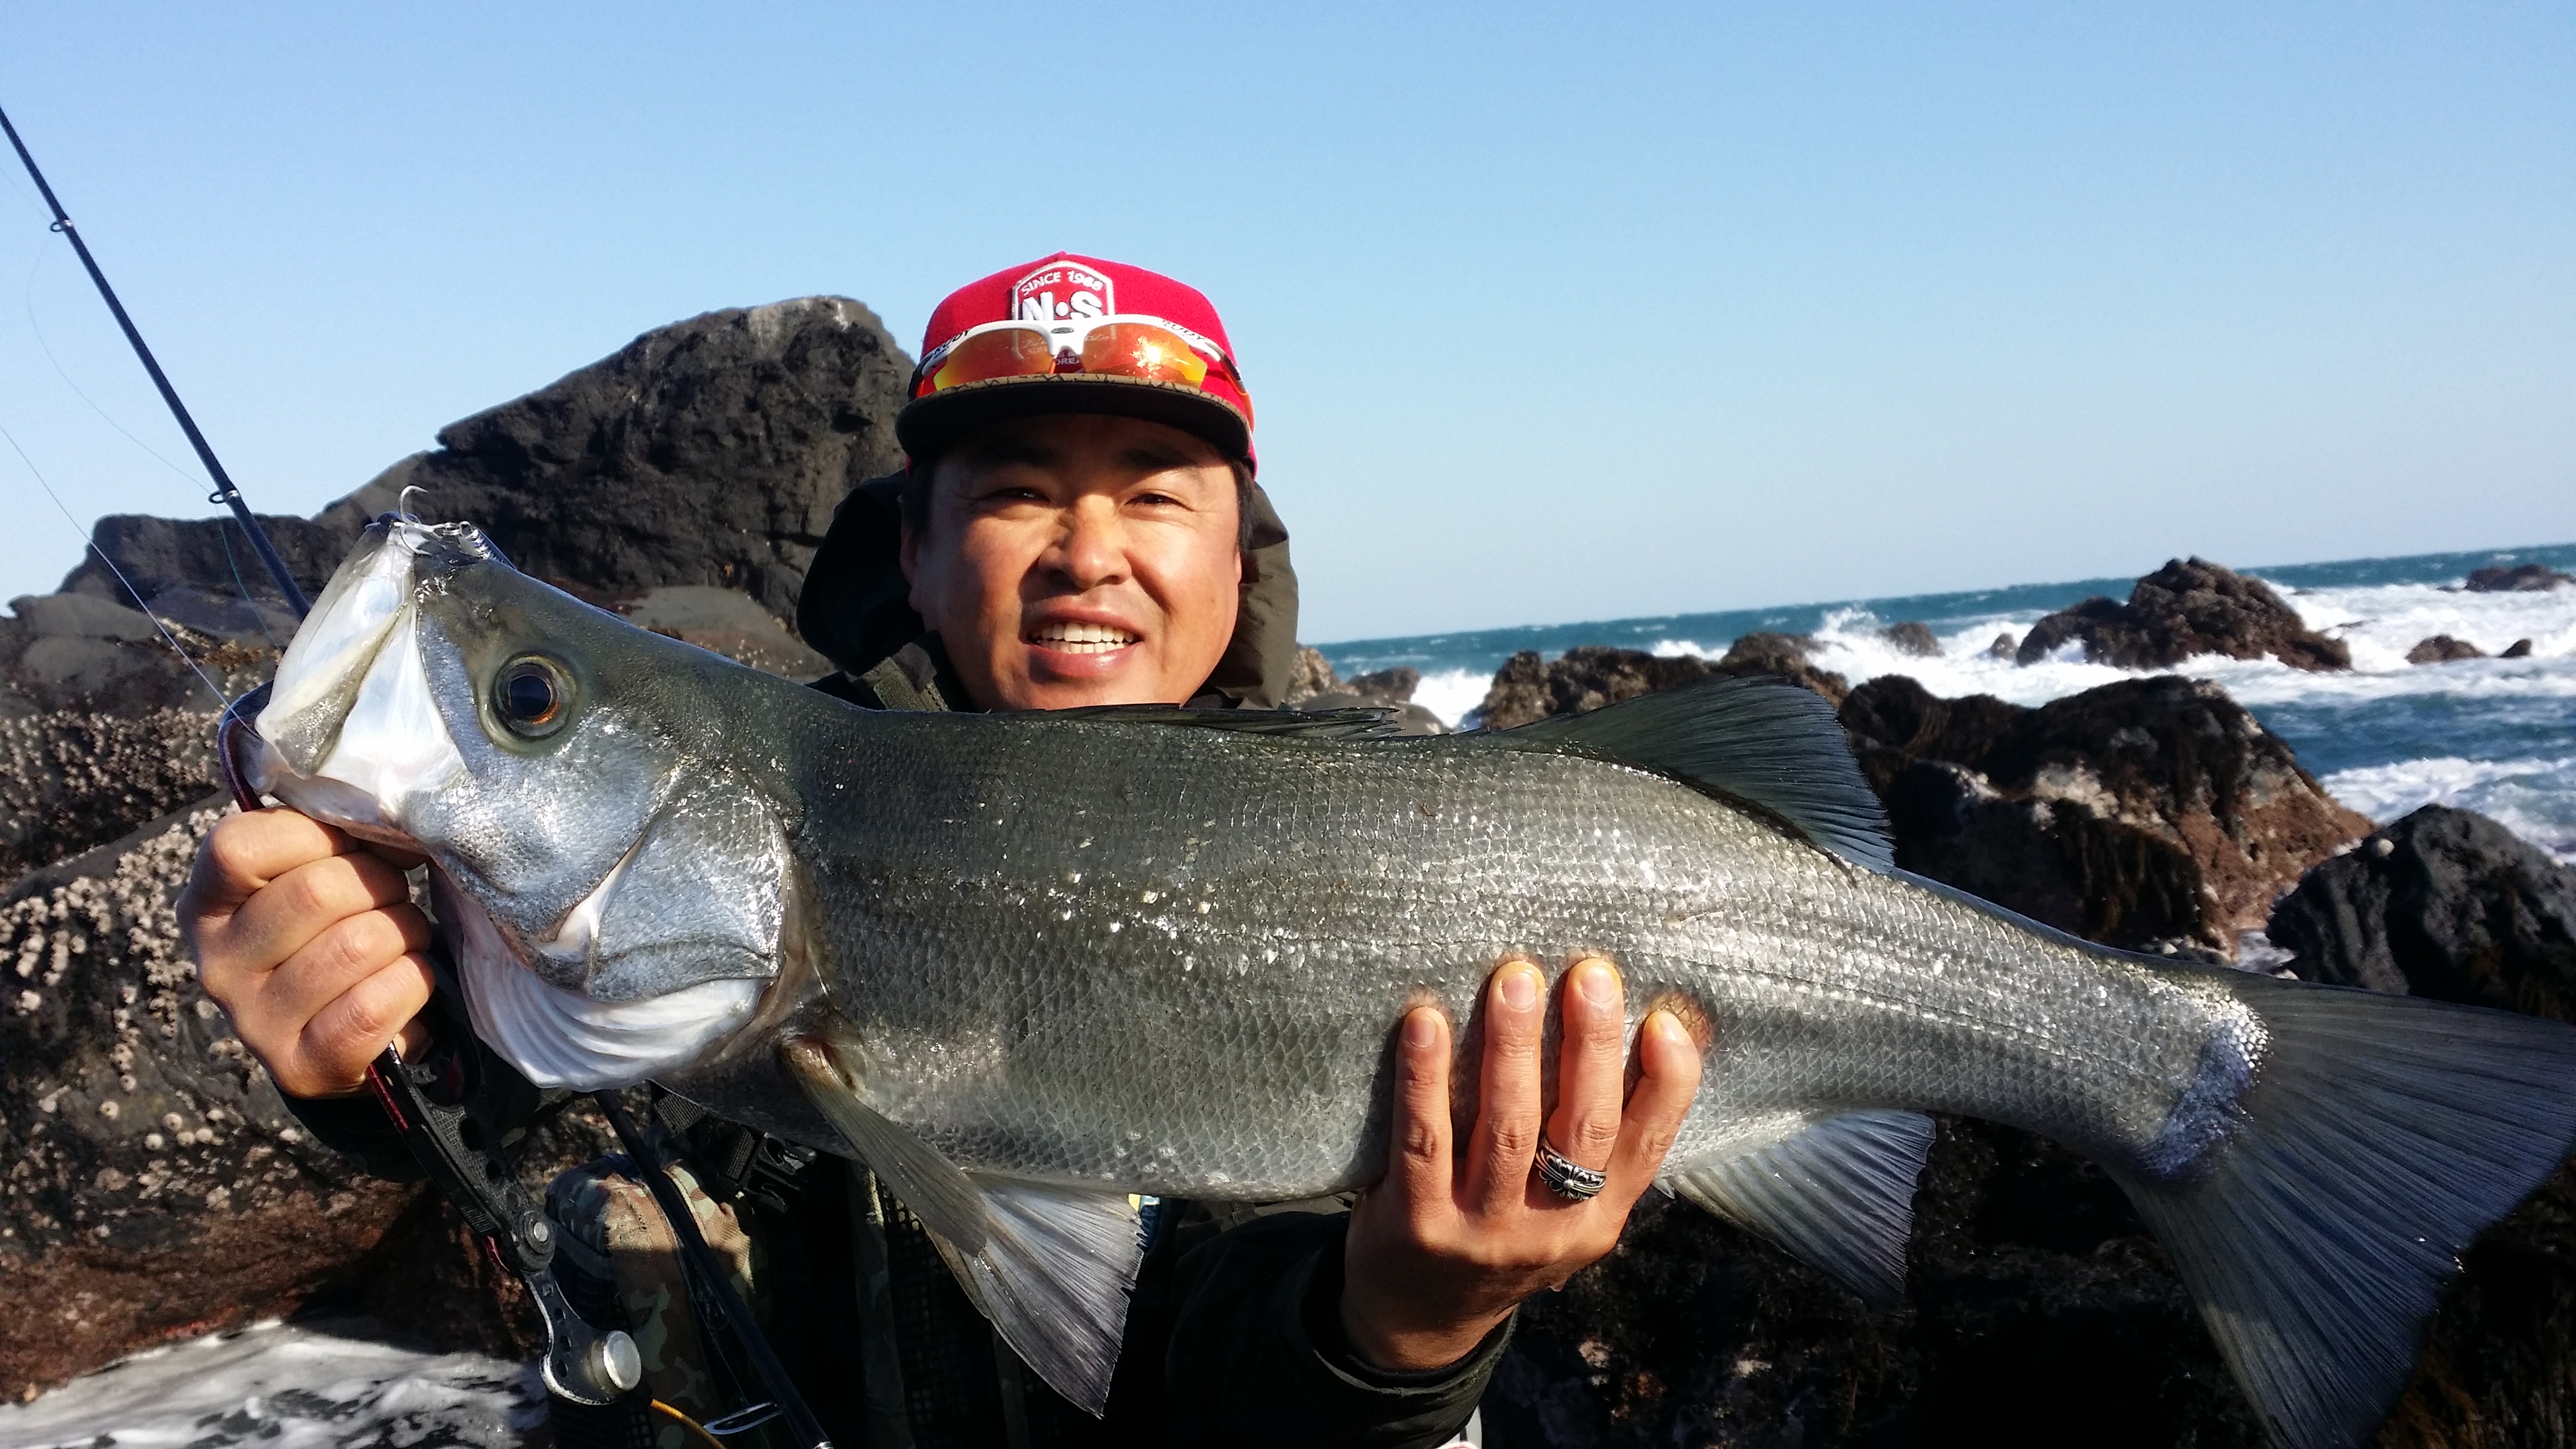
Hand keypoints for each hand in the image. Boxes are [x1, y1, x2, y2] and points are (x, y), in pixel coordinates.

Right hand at [180, 807, 437, 1097]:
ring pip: (358, 945)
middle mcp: (217, 966)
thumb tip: (396, 826)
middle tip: (389, 898)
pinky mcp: (302, 1067)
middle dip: (380, 883)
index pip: (239, 846)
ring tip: (400, 941)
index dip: (317, 835)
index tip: (350, 847)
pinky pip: (375, 1004)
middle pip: (317, 891)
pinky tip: (404, 982)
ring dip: (405, 933)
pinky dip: (412, 982)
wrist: (348, 1031)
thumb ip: (335, 837)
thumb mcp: (319, 871)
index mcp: (206, 906)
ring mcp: (254, 1023)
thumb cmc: (336, 929)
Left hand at [1339, 957, 1702, 1371]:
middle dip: (1591, 1044)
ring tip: (1514, 979)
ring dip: (1513, 1048)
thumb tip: (1635, 1030)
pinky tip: (1425, 1023)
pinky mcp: (1417, 1223)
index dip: (1666, 1083)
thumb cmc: (1499, 1233)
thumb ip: (1591, 1143)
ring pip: (1509, 1129)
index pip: (1649, 1145)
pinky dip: (1425, 1078)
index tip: (1665, 1019)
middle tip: (1590, 973)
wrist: (1417, 1319)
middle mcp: (1550, 1228)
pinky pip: (1425, 1141)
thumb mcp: (1563, 1209)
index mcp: (1599, 1217)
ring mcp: (1483, 1230)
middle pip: (1583, 1127)